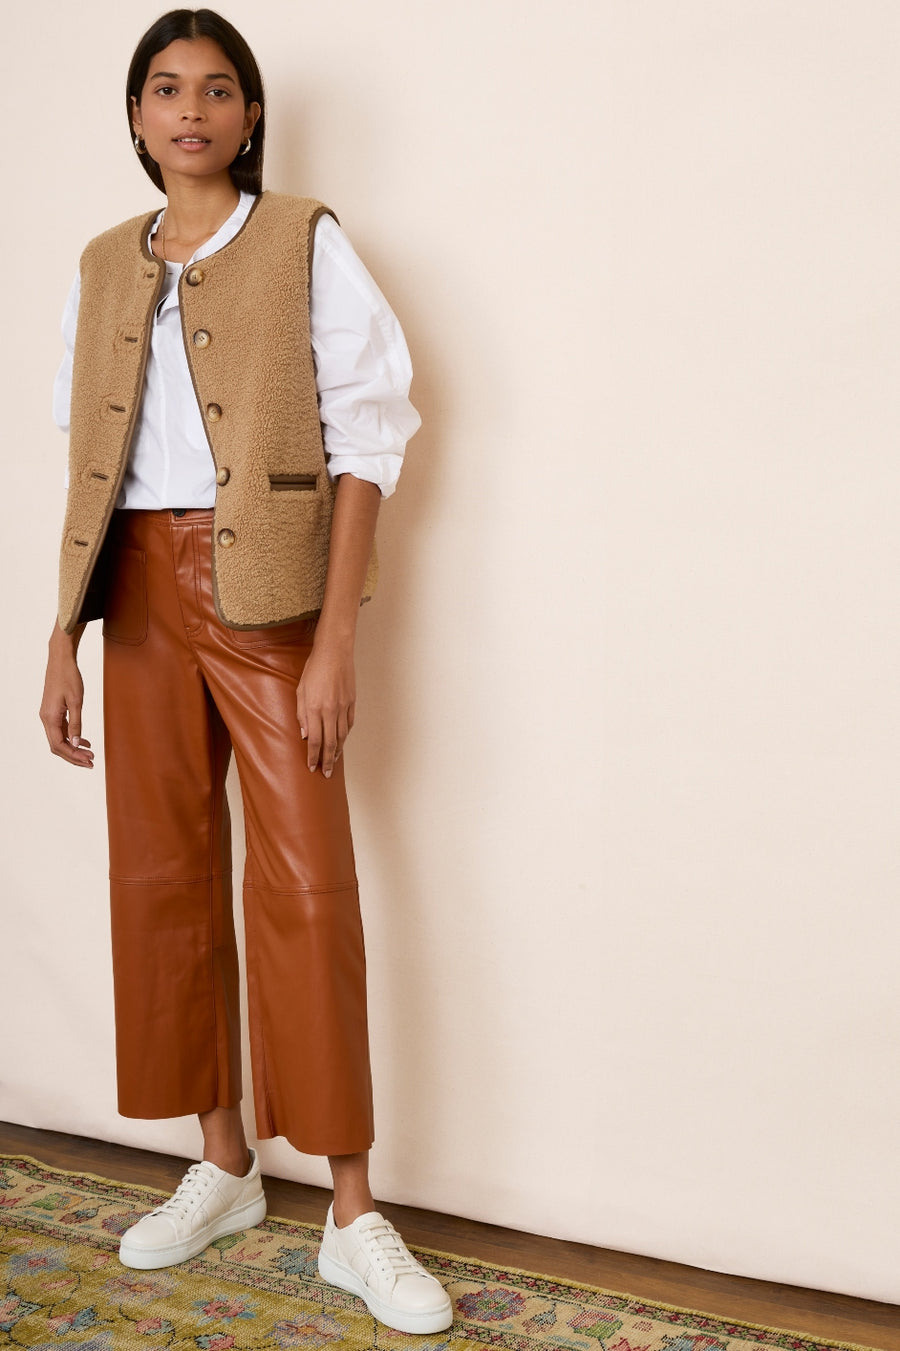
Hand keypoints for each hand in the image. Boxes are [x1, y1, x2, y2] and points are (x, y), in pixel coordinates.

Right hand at [39, 622, 93, 767]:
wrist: (61, 660)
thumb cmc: (69, 677)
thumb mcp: (76, 701)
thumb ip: (76, 723)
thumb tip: (76, 743)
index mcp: (50, 718)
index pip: (58, 745)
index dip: (73, 756)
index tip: (88, 760)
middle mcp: (46, 718)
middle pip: (57, 746)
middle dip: (74, 756)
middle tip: (91, 762)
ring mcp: (49, 715)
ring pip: (59, 739)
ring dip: (74, 748)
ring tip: (90, 754)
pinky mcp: (54, 711)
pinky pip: (61, 730)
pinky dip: (72, 737)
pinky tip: (84, 740)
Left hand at [295, 639, 355, 778]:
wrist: (335, 652)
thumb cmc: (314, 669)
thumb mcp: (300, 691)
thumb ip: (301, 714)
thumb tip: (304, 735)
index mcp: (315, 708)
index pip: (315, 740)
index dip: (313, 756)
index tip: (312, 767)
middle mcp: (330, 711)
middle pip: (330, 743)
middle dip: (327, 761)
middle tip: (326, 774)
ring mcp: (343, 707)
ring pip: (342, 736)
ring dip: (338, 751)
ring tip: (334, 762)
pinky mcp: (352, 702)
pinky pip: (349, 724)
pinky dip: (345, 736)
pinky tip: (342, 742)